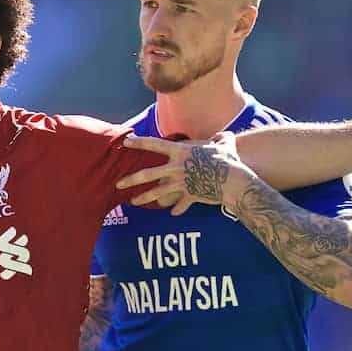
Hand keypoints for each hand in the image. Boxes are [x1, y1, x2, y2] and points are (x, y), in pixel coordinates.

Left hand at [116, 131, 255, 215]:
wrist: (233, 181)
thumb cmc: (228, 160)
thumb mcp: (225, 144)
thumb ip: (221, 139)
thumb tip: (223, 137)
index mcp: (181, 152)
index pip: (154, 144)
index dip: (139, 142)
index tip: (126, 141)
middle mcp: (176, 168)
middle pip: (147, 174)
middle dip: (131, 179)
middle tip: (118, 184)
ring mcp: (181, 183)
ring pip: (157, 193)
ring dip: (143, 198)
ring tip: (132, 202)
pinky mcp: (189, 196)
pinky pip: (181, 204)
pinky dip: (178, 209)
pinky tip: (173, 213)